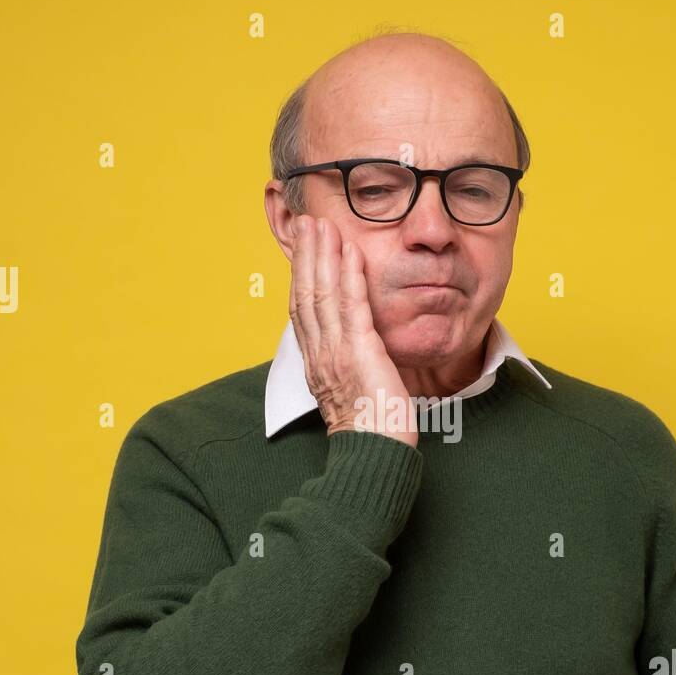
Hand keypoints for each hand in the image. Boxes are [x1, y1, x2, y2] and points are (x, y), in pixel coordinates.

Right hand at [289, 215, 416, 447]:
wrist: (375, 452)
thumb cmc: (371, 428)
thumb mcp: (352, 389)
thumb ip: (349, 363)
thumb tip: (356, 347)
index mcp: (316, 362)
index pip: (302, 309)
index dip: (301, 275)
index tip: (303, 247)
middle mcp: (320, 353)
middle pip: (306, 294)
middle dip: (306, 255)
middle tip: (306, 222)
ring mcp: (337, 351)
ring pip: (323, 294)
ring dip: (323, 255)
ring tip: (323, 226)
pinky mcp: (360, 352)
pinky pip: (352, 307)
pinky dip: (350, 277)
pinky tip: (350, 253)